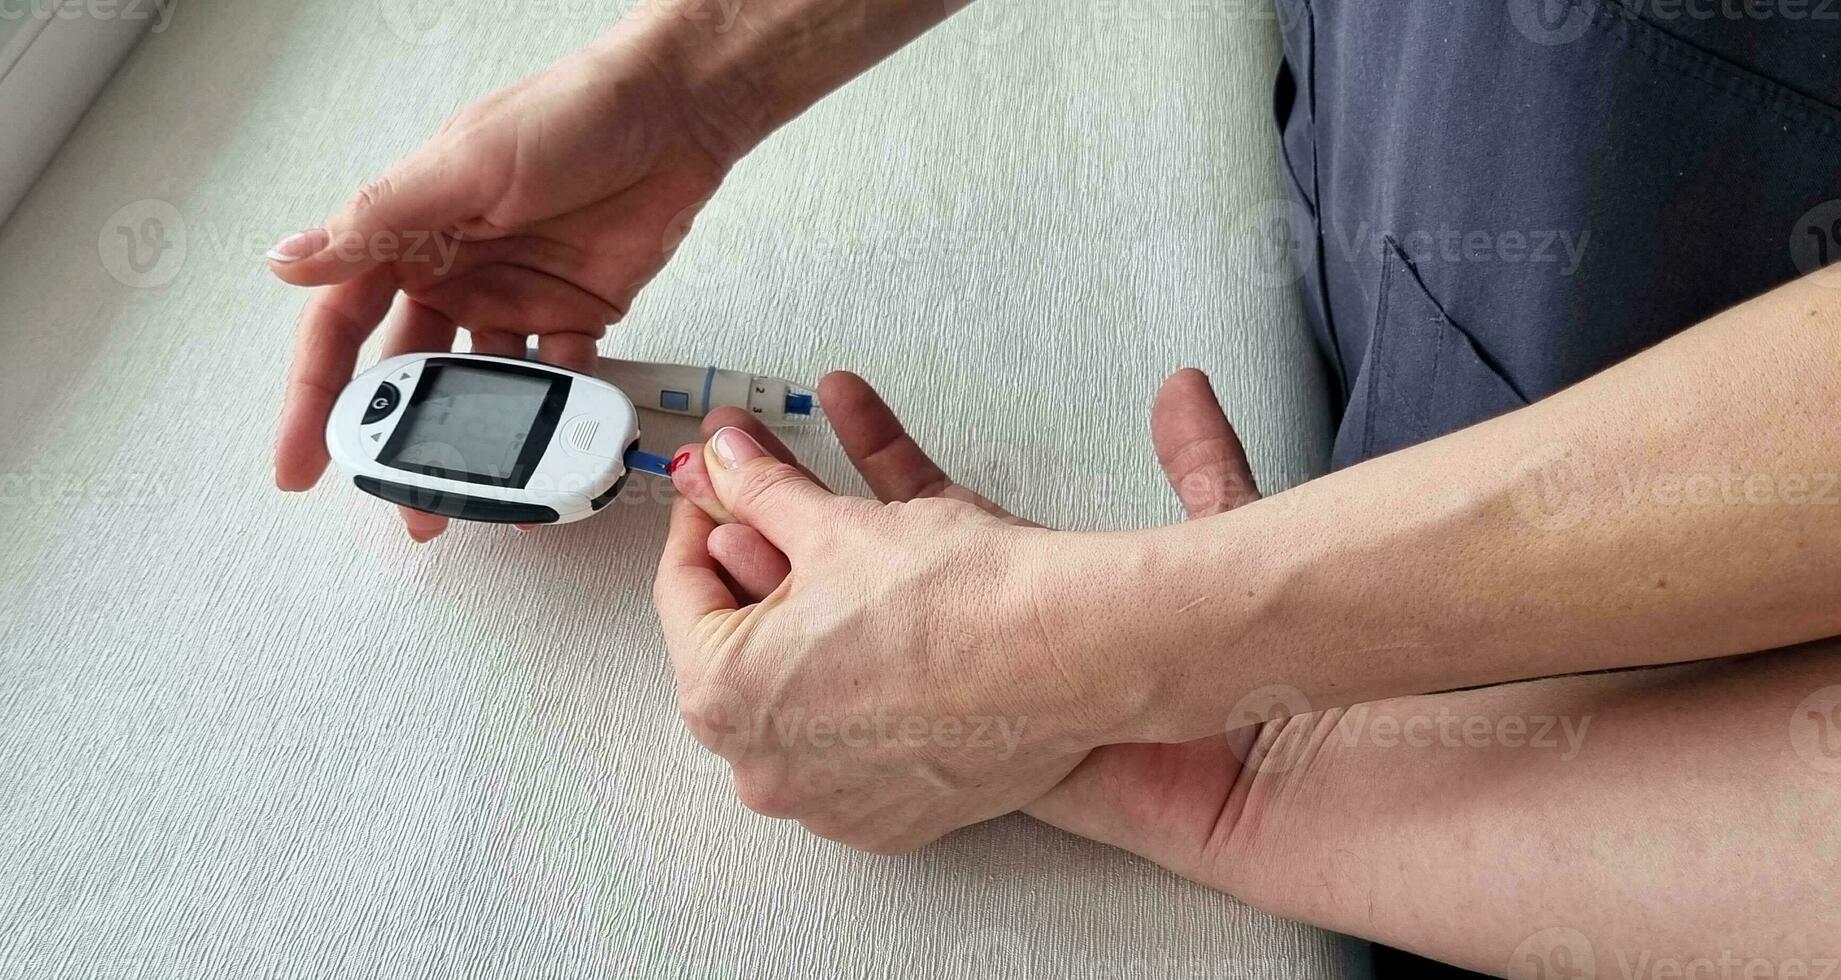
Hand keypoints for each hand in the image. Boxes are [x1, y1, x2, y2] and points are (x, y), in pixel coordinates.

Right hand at [267, 31, 743, 540]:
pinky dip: (559, 418)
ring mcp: (515, 297)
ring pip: (484, 391)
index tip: (303, 463)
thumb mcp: (464, 166)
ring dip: (479, 444)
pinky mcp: (576, 313)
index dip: (316, 396)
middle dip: (401, 443)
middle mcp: (454, 271)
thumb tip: (286, 262)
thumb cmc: (569, 112)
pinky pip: (560, 379)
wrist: (676, 111)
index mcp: (411, 234)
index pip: (342, 326)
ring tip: (479, 498)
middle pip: (411, 375)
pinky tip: (558, 454)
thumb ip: (380, 222)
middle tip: (404, 501)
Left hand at [656, 369, 1268, 855]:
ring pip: (795, 700)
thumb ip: (758, 488)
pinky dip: (859, 694)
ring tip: (854, 574)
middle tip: (789, 518)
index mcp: (723, 694)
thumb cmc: (966, 601)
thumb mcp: (834, 523)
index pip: (682, 587)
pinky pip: (850, 746)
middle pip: (738, 648)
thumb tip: (722, 459)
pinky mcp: (893, 817)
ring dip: (809, 637)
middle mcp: (765, 768)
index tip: (726, 488)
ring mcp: (830, 803)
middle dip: (759, 577)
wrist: (1074, 653)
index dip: (706, 515)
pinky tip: (892, 641)